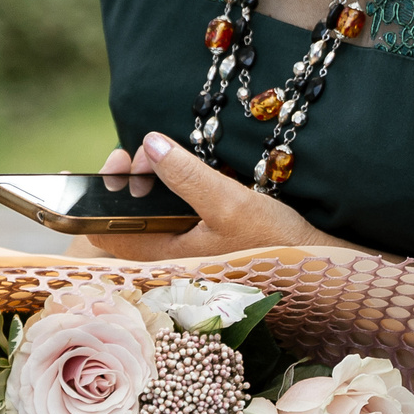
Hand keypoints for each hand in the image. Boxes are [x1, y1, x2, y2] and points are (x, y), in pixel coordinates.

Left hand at [86, 132, 333, 261]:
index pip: (106, 231)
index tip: (117, 159)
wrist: (315, 269)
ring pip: (149, 221)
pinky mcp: (204, 249)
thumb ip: (187, 176)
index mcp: (164, 257)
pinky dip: (170, 199)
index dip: (98, 195)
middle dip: (127, 184)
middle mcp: (168, 261)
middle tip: (140, 154)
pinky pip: (172, 223)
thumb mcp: (230, 202)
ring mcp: (186, 256)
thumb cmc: (273, 243)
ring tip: (161, 160)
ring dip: (148, 189)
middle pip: (126, 223)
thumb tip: (149, 145)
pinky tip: (185, 180)